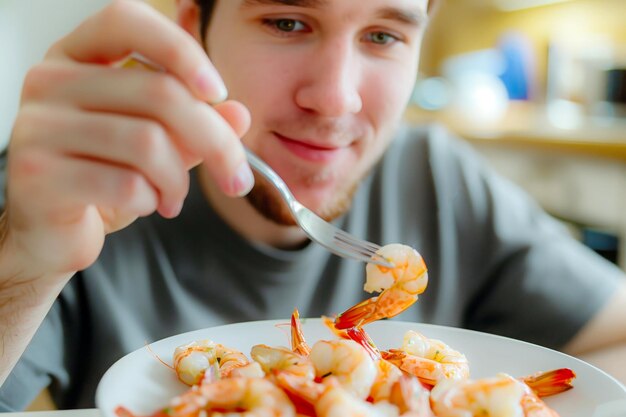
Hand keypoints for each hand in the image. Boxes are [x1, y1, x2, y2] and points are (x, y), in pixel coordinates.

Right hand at [2, 0, 251, 276]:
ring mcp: (37, 126)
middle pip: (159, 92)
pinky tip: (145, 205)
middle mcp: (49, 81)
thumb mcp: (156, 144)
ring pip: (148, 142)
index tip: (217, 92)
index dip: (181, 50)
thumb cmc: (103, 178)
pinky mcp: (38, 174)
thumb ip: (194, 123)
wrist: (52, 233)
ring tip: (173, 198)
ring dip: (178, 180)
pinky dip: (152, 200)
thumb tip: (238, 114)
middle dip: (216, 142)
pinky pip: (127, 183)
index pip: (126, 20)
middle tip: (236, 179)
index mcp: (76, 57)